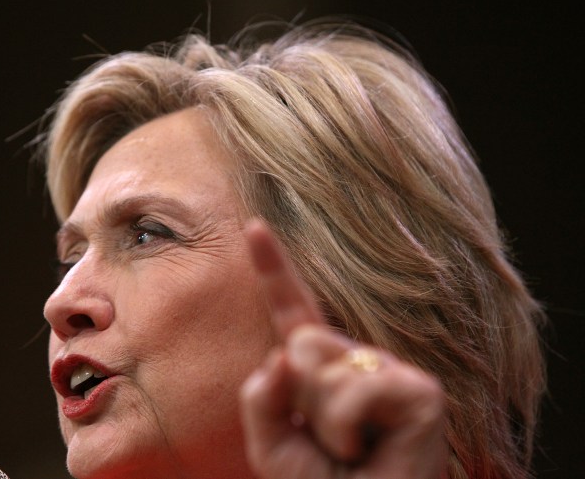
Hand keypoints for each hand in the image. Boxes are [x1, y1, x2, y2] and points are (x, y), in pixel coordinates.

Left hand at [240, 220, 446, 478]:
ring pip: (323, 365)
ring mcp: (393, 372)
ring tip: (353, 451)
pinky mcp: (421, 391)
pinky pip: (353, 390)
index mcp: (322, 371)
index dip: (274, 269)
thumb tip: (280, 356)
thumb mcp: (272, 447)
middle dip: (299, 397)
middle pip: (301, 342)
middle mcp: (360, 362)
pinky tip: (372, 449)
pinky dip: (345, 429)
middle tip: (330, 442)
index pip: (293, 312)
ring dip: (323, 422)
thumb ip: (260, 399)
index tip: (253, 224)